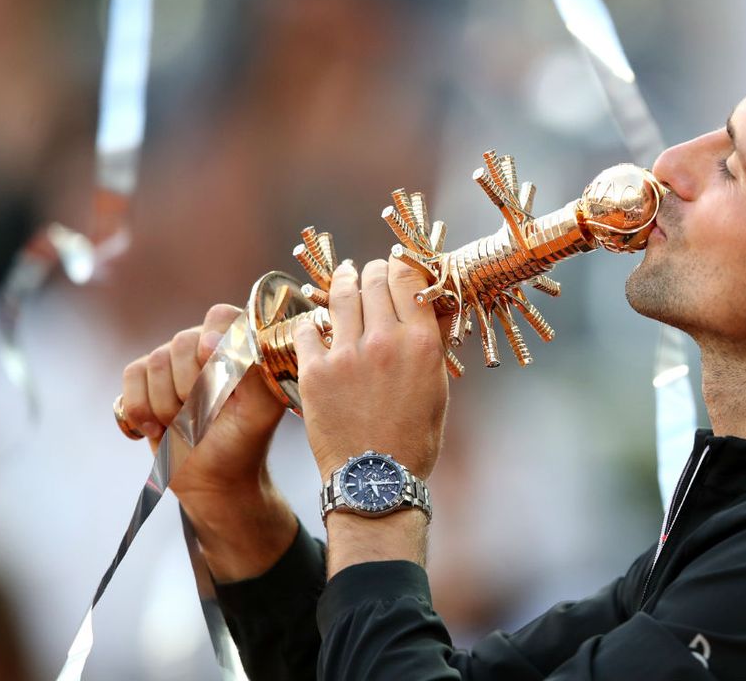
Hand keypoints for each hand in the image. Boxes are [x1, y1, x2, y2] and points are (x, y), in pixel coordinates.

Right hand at [119, 303, 295, 579]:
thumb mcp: (261, 409)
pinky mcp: (144, 381)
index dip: (213, 339)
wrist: (214, 478)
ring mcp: (173, 362)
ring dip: (170, 404)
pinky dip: (141, 409)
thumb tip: (209, 341)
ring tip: (188, 425)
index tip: (215, 368)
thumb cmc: (243, 441)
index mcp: (240, 347)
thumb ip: (250, 369)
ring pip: (155, 362)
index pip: (221, 317)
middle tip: (207, 416)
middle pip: (183, 341)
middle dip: (193, 387)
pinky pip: (131, 377)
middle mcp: (205, 346)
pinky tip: (159, 430)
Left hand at [293, 256, 448, 481]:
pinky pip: (308, 329)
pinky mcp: (314, 371)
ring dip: (342, 280)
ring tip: (343, 275)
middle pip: (374, 280)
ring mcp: (346, 354)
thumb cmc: (414, 439)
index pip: (408, 279)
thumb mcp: (437, 388)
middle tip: (370, 272)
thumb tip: (432, 310)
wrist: (375, 479)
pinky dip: (314, 321)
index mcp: (421, 343)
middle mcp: (385, 341)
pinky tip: (318, 321)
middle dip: (373, 271)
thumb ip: (431, 345)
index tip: (398, 265)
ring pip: (340, 296)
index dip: (402, 264)